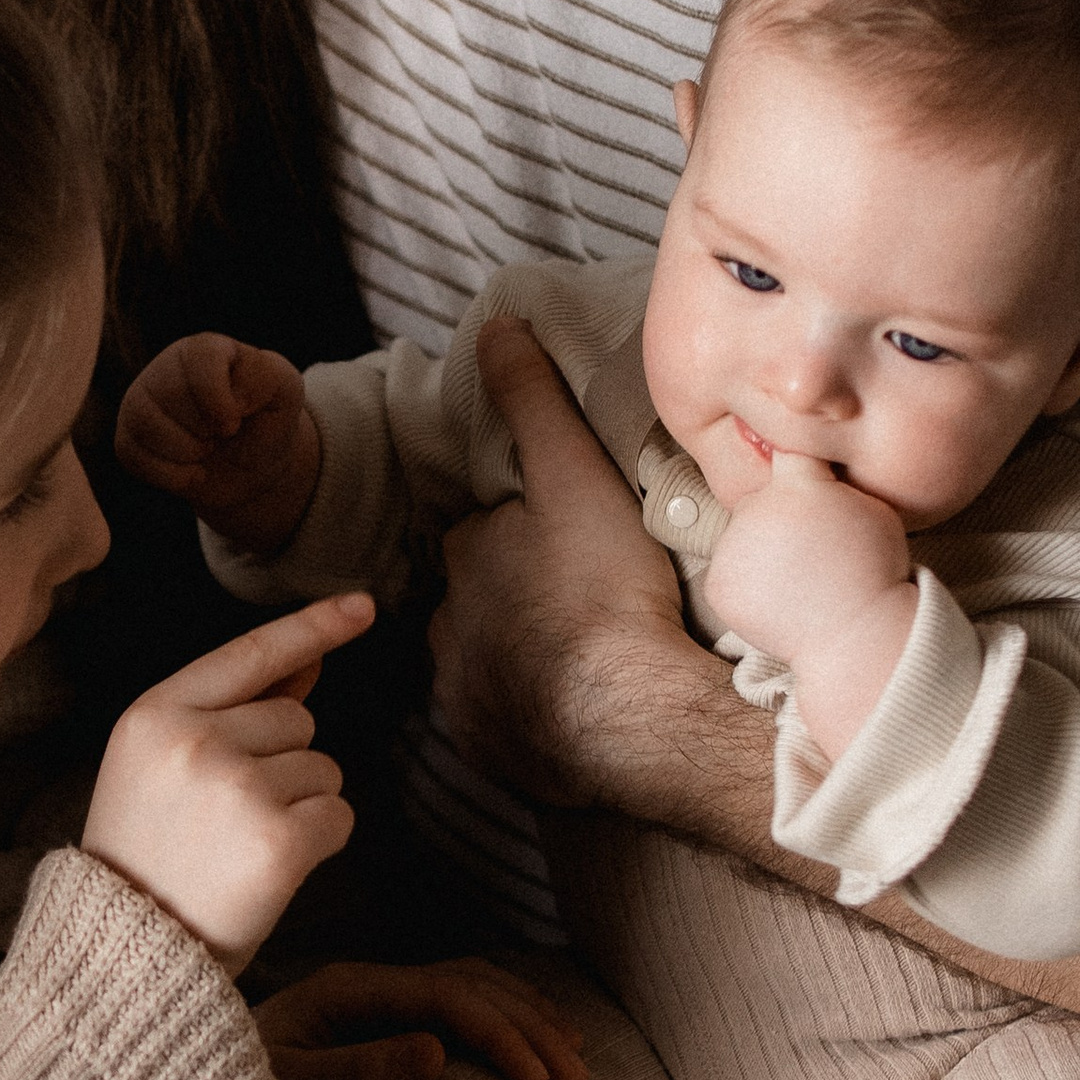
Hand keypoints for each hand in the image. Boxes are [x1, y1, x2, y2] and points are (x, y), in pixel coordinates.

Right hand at [83, 590, 372, 972]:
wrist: (124, 954)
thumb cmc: (146, 858)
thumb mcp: (161, 767)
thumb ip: (234, 711)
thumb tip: (311, 663)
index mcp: (154, 713)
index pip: (250, 653)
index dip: (312, 627)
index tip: (363, 605)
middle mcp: (195, 739)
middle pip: (297, 720)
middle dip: (282, 763)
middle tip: (225, 820)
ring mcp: (237, 788)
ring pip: (322, 768)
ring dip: (300, 806)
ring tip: (237, 848)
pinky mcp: (278, 839)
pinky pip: (339, 815)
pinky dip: (319, 843)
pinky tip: (269, 869)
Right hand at [115, 334, 321, 556]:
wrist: (250, 469)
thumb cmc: (264, 421)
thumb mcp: (284, 391)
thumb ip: (264, 378)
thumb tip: (228, 397)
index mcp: (204, 349)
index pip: (199, 359)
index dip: (217, 400)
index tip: (233, 424)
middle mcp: (165, 368)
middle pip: (172, 398)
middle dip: (205, 432)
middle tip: (221, 435)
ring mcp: (140, 403)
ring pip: (147, 428)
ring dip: (188, 454)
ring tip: (205, 450)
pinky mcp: (128, 438)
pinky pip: (134, 457)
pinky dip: (171, 476)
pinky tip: (191, 470)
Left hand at [254, 955, 588, 1079]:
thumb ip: (363, 1072)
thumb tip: (440, 1054)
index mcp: (346, 991)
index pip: (445, 997)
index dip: (499, 1032)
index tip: (538, 1079)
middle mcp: (364, 982)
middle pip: (468, 985)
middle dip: (529, 1025)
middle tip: (577, 1074)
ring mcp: (373, 997)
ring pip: (469, 986)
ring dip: (525, 1014)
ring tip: (575, 1049)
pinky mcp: (377, 1017)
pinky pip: (454, 1002)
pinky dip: (501, 1013)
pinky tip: (529, 1031)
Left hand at [430, 317, 717, 811]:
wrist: (633, 718)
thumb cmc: (603, 591)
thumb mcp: (573, 475)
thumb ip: (531, 400)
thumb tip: (494, 326)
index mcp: (463, 561)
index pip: (482, 533)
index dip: (522, 529)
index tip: (566, 535)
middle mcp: (446, 631)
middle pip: (478, 598)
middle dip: (513, 594)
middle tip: (580, 593)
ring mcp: (466, 700)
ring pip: (486, 660)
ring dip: (521, 653)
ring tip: (583, 650)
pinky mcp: (495, 753)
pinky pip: (506, 724)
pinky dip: (533, 712)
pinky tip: (577, 705)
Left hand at [699, 450, 909, 668]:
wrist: (856, 636)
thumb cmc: (875, 573)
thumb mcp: (872, 510)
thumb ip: (833, 484)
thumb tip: (812, 465)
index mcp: (797, 488)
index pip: (784, 450)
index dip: (790, 460)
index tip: (792, 465)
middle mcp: (756, 511)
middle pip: (758, 502)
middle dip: (777, 519)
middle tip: (809, 551)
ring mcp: (731, 549)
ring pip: (741, 538)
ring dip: (760, 551)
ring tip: (797, 579)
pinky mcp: (717, 584)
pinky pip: (729, 572)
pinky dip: (747, 584)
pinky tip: (779, 598)